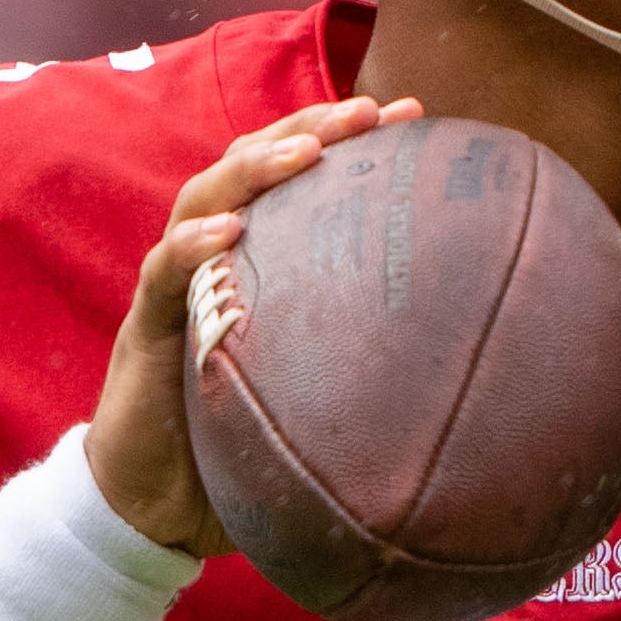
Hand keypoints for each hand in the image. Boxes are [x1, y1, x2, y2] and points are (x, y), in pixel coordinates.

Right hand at [86, 95, 418, 553]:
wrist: (155, 508)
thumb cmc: (242, 451)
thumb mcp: (319, 400)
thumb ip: (370, 373)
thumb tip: (475, 381)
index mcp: (257, 265)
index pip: (300, 182)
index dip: (349, 142)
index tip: (414, 118)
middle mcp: (215, 260)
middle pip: (253, 166)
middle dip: (310, 128)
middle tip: (370, 111)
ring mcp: (175, 288)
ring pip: (203, 199)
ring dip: (253, 167)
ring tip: (302, 150)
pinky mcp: (144, 328)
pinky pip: (163, 274)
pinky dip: (191, 247)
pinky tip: (227, 232)